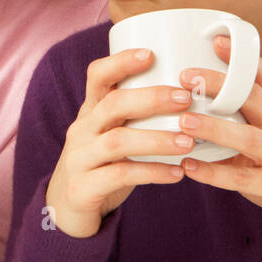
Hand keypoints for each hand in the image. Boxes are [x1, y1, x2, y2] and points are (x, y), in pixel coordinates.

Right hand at [46, 47, 190, 237]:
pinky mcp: (84, 188)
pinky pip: (119, 176)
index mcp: (90, 111)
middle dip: (151, 98)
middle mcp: (82, 130)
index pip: (97, 76)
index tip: (151, 54)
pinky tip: (177, 174)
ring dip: (156, 139)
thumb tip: (194, 94)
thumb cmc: (102, 164)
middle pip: (112, 104)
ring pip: (117, 141)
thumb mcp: (111, 133)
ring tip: (188, 141)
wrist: (67, 208)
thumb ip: (137, 115)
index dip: (121, 61)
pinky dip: (151, 173)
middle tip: (186, 99)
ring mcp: (79, 159)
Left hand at [176, 35, 261, 227]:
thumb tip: (200, 80)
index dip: (241, 58)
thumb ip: (241, 109)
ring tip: (184, 121)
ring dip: (216, 129)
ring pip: (249, 139)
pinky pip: (242, 179)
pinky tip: (188, 167)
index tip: (215, 40)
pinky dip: (213, 173)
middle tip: (185, 77)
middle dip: (221, 86)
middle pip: (255, 100)